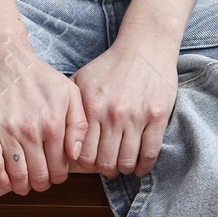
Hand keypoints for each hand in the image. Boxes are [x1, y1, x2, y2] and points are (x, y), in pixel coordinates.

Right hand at [0, 33, 86, 195]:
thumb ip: (78, 124)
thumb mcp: (69, 92)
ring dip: (22, 186)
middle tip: (39, 183)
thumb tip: (75, 155)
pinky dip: (0, 178)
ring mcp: (7, 130)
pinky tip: (4, 180)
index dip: (58, 177)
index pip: (60, 166)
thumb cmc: (38, 75)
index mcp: (54, 123)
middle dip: (41, 184)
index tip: (54, 176)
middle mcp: (31, 130)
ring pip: (17, 175)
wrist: (3, 56)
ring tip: (23, 185)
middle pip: (39, 175)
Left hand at [71, 33, 180, 175]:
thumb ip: (71, 108)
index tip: (90, 163)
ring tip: (123, 166)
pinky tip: (139, 167)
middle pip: (105, 161)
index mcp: (91, 107)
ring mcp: (136, 116)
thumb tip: (60, 138)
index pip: (83, 153)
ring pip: (127, 160)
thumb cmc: (111, 65)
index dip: (86, 165)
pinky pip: (150, 152)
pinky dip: (144, 166)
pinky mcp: (157, 117)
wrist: (145, 47)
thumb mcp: (82, 80)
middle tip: (107, 167)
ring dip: (124, 169)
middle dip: (105, 169)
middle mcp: (112, 114)